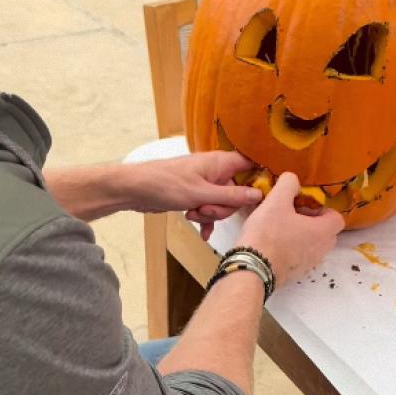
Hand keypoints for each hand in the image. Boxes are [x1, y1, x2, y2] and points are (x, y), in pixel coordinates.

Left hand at [129, 152, 264, 239]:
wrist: (134, 189)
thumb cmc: (167, 184)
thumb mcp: (202, 194)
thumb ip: (232, 196)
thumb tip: (260, 194)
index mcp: (221, 162)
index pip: (252, 166)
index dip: (259, 180)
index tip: (261, 199)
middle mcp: (216, 170)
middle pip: (237, 190)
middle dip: (224, 206)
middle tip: (206, 210)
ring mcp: (205, 183)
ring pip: (222, 202)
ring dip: (211, 214)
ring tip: (193, 214)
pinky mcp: (195, 194)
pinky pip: (210, 208)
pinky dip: (206, 219)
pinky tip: (202, 233)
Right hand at [237, 173, 344, 282]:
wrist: (252, 269)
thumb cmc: (268, 233)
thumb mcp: (276, 201)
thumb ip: (288, 184)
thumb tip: (293, 179)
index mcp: (323, 232)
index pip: (337, 218)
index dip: (322, 209)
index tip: (304, 205)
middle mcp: (321, 250)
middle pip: (326, 232)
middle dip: (312, 222)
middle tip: (292, 214)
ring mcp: (309, 264)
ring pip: (313, 245)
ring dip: (302, 235)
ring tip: (280, 228)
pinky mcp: (296, 274)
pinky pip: (301, 257)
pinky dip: (292, 249)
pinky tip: (273, 243)